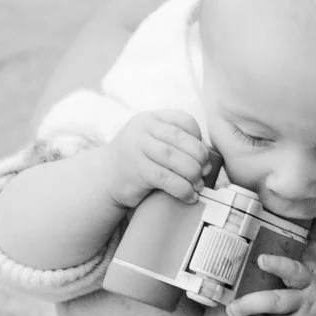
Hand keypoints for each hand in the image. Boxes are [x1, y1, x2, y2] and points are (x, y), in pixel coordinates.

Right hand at [102, 110, 217, 207]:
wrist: (105, 178)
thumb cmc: (139, 162)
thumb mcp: (153, 143)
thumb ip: (176, 144)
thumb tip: (210, 162)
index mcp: (151, 119)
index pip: (185, 120)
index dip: (199, 139)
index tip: (201, 156)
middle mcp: (143, 130)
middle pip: (183, 140)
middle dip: (200, 158)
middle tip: (205, 173)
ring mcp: (137, 149)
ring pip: (177, 159)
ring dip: (194, 175)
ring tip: (198, 186)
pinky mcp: (136, 171)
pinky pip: (168, 179)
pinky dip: (184, 190)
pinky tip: (189, 197)